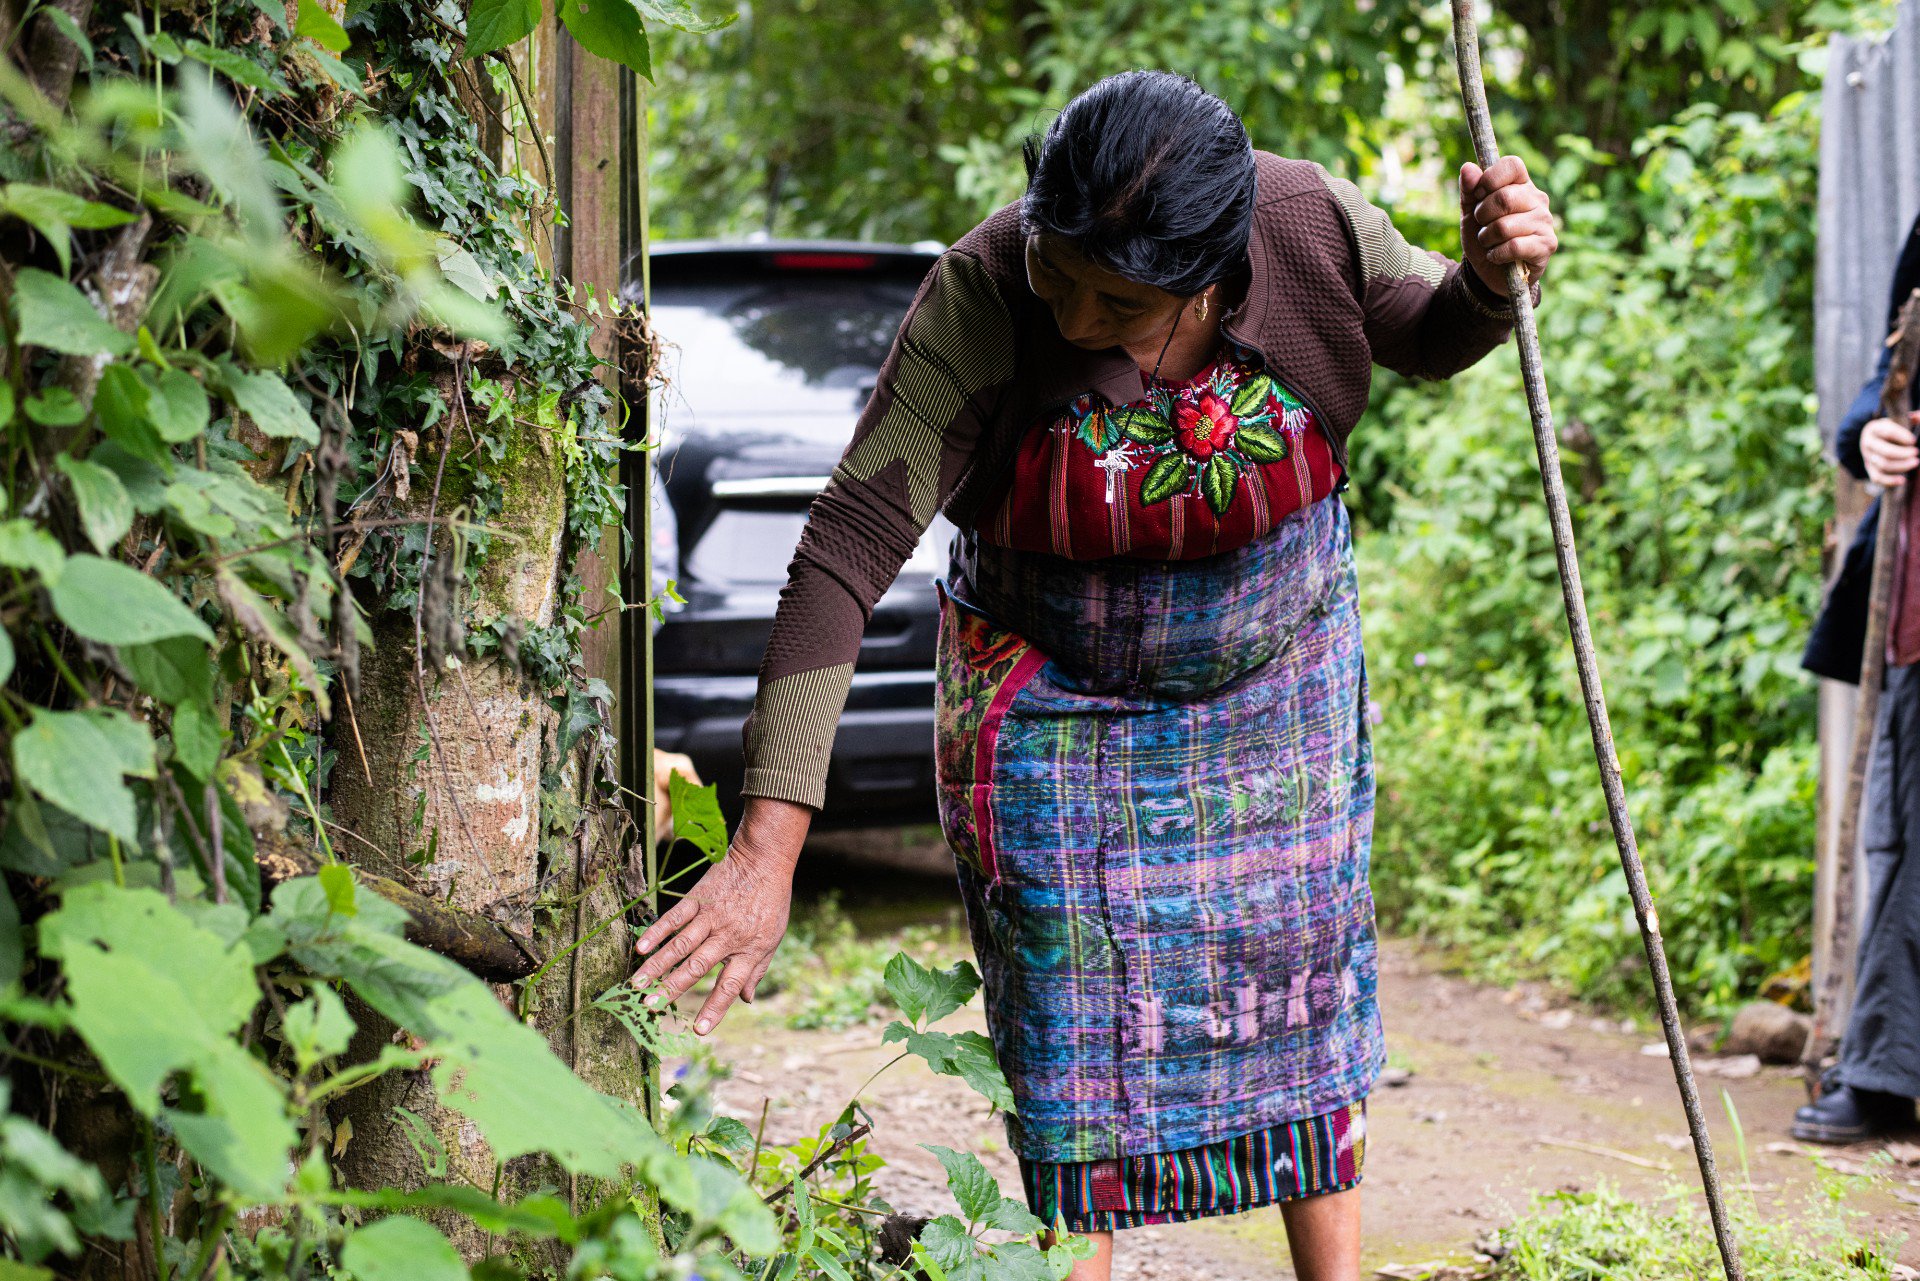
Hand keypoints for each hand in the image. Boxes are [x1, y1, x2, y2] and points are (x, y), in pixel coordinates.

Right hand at [631, 796, 810, 1034]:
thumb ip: (756, 970)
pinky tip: (642, 948)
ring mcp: (712, 915)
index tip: (699, 1030)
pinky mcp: (699, 897)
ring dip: (658, 966)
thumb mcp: (773, 938)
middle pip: (697, 967)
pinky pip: (675, 917)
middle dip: (673, 989)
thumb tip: (746, 1000)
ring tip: (637, 985)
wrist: (764, 859)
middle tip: (651, 1008)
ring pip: (681, 944)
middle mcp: (729, 936)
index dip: (715, 1009)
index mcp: (749, 949)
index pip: (729, 985)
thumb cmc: (770, 902)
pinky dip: (658, 932)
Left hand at [1459, 156, 1556, 296]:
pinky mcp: (1547, 245)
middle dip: (1482, 216)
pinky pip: (1513, 246)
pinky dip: (1496, 254)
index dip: (1490, 178)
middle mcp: (1538, 200)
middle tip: (1483, 226)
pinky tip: (1498, 256)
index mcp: (1521, 185)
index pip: (1512, 165)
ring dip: (1487, 239)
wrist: (1489, 273)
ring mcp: (1545, 222)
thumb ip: (1468, 190)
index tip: (1479, 195)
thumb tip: (1467, 167)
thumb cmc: (1483, 237)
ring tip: (1491, 243)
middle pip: (1504, 197)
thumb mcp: (1470, 213)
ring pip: (1504, 226)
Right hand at [1863, 412, 1919, 487]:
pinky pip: (1877, 478)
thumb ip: (1913, 417)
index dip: (1902, 437)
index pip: (1887, 433)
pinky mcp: (1870, 468)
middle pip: (1885, 451)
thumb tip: (1916, 417)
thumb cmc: (1893, 428)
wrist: (1876, 438)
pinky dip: (1889, 481)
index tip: (1913, 440)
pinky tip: (1902, 480)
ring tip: (1915, 462)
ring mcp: (1868, 457)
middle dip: (1902, 454)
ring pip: (1883, 465)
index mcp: (1874, 428)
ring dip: (1901, 466)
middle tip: (1916, 452)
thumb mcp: (1899, 420)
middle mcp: (1868, 443)